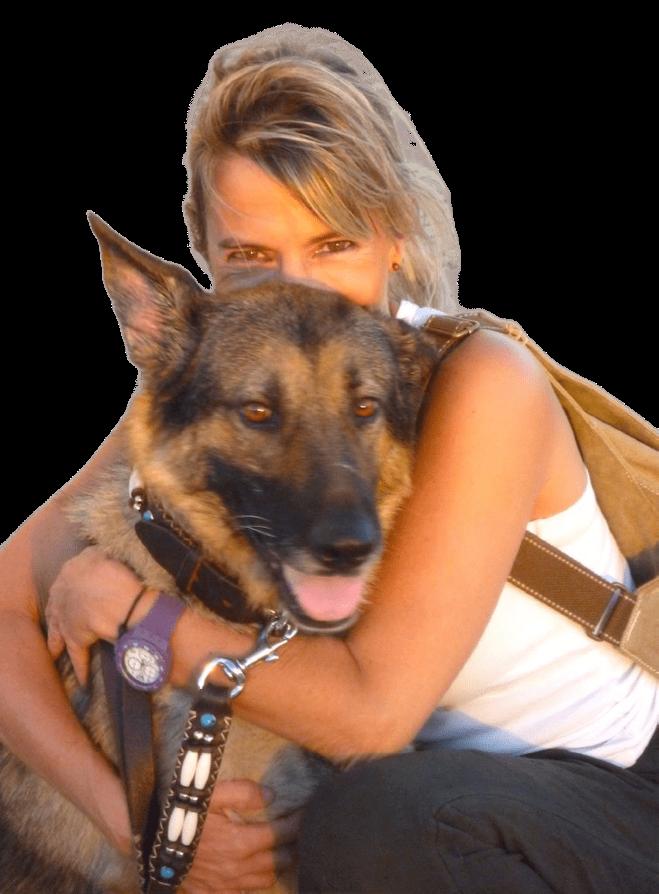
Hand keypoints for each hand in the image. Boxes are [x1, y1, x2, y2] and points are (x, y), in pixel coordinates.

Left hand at [45, 544, 152, 686]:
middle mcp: (62, 596)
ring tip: (54, 655)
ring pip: (59, 635)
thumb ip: (96, 555)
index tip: (66, 600)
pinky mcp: (76, 639)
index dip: (65, 594)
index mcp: (69, 574)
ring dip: (58, 645)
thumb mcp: (104, 555)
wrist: (119, 599)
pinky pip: (78, 657)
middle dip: (56, 620)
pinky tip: (83, 681)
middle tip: (55, 628)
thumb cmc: (115, 573)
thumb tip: (97, 551)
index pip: (63, 585)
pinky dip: (81, 670)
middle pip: (56, 611)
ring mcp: (67, 619)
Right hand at [180, 779, 303, 893]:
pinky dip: (254, 884)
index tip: (308, 812)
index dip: (298, 823)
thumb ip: (244, 792)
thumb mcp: (212, 793)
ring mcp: (226, 884)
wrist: (151, 841)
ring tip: (285, 852)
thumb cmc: (184, 813)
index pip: (281, 834)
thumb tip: (272, 797)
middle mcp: (238, 868)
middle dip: (293, 846)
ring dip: (277, 866)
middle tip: (301, 833)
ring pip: (264, 880)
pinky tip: (258, 874)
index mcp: (240, 842)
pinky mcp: (213, 892)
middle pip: (278, 861)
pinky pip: (242, 893)